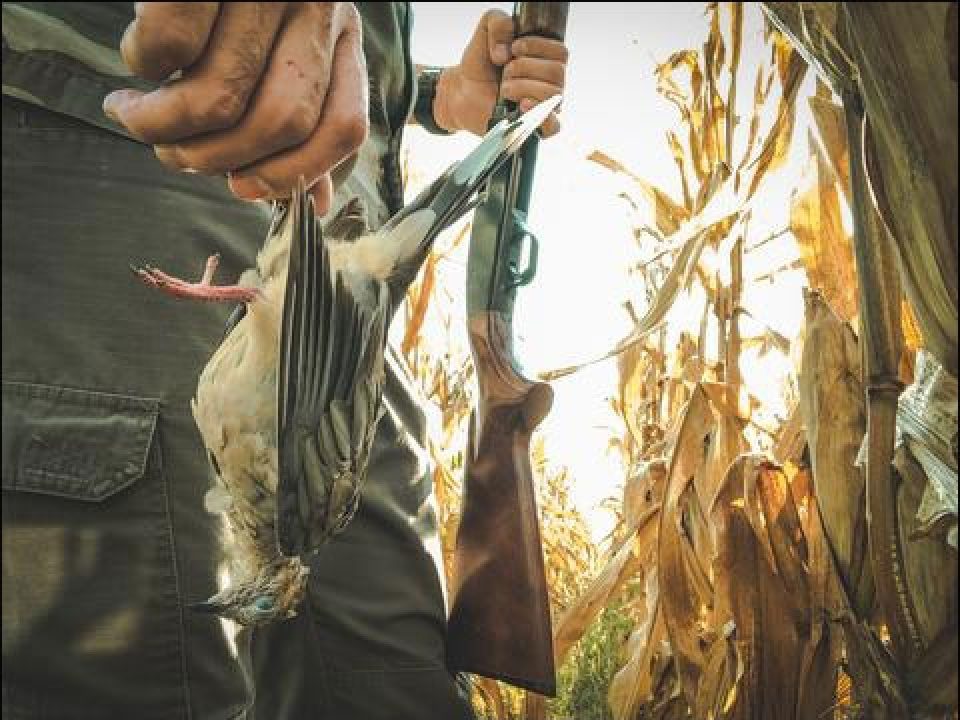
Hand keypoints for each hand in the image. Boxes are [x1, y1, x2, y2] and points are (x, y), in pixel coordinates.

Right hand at [104, 2, 367, 212]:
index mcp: (342, 35)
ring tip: (136, 116)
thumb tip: (316, 201)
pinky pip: (172, 43)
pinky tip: (138, 62)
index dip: (294, 174)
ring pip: (222, 96)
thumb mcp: (286, 53)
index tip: (241, 188)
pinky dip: (145, 66)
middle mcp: (315, 5)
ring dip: (165, 126)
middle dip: (216, 159)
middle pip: (282, 123)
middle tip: (174, 155)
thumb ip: (305, 124)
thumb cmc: (234, 6)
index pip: (345, 129)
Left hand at [436, 9, 567, 136]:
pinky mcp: (534, 127)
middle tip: (505, 72)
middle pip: (557, 73)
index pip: (560, 52)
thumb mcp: (485, 32)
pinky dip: (541, 116)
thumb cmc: (479, 64)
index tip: (514, 48)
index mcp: (545, 59)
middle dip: (525, 68)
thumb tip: (506, 52)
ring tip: (504, 89)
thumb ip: (498, 23)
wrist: (462, 92)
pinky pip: (554, 126)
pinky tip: (523, 106)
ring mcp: (544, 106)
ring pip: (554, 96)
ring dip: (524, 87)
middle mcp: (550, 82)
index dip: (538, 47)